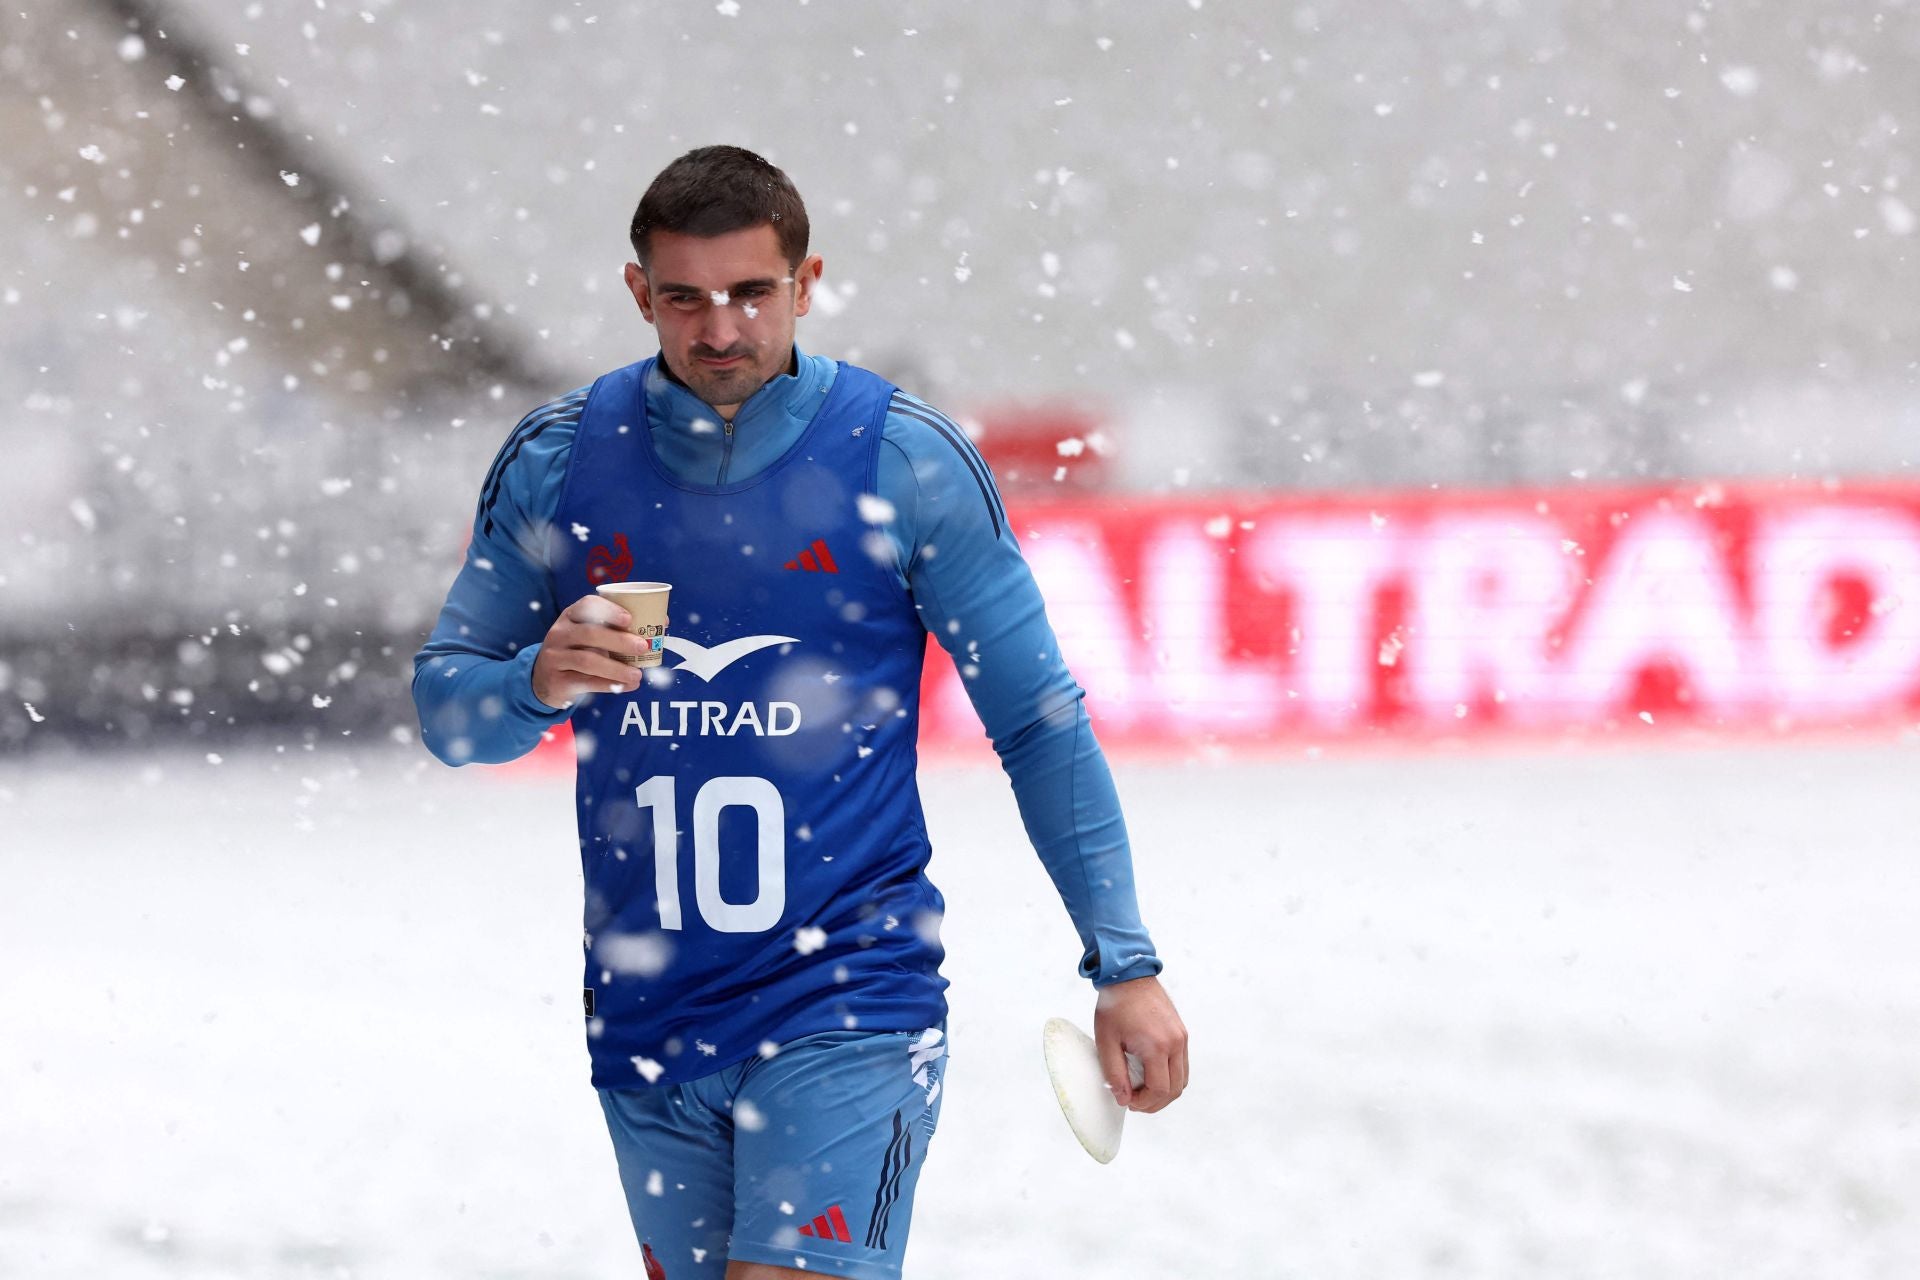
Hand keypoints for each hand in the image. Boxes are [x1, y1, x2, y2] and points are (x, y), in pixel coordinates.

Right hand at [530, 594, 655, 708]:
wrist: (543, 680)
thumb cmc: (577, 651)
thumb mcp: (589, 636)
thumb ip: (616, 629)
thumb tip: (663, 623)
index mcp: (571, 616)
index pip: (587, 605)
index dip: (609, 610)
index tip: (630, 618)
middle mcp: (560, 633)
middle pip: (589, 633)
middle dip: (618, 639)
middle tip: (642, 647)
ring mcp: (555, 657)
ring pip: (587, 660)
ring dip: (616, 668)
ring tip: (638, 675)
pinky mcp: (557, 680)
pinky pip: (585, 682)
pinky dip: (609, 685)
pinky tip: (626, 686)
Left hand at [1093, 974, 1187, 1112]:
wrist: (1129, 976)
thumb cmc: (1116, 1005)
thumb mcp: (1106, 1042)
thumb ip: (1115, 1073)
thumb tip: (1123, 1098)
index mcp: (1157, 1046)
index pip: (1160, 1090)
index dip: (1144, 1103)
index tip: (1128, 1102)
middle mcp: (1176, 1043)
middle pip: (1175, 1089)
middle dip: (1155, 1102)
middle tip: (1135, 1102)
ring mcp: (1181, 1037)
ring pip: (1182, 1079)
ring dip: (1165, 1092)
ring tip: (1142, 1092)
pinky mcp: (1181, 1033)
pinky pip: (1182, 1065)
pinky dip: (1170, 1077)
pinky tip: (1151, 1076)